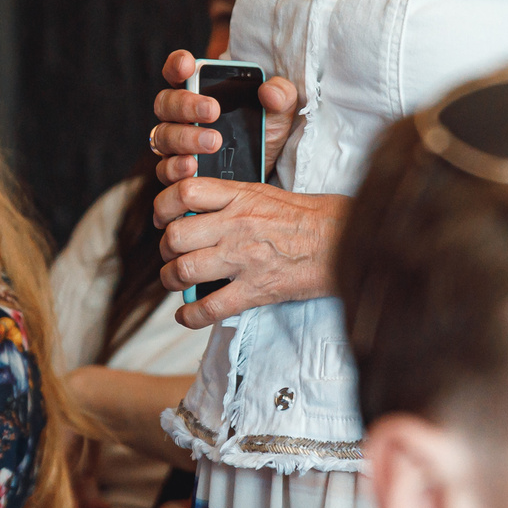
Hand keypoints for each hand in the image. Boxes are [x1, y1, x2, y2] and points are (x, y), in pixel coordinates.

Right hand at [149, 51, 301, 185]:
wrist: (266, 170)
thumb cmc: (263, 132)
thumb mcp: (277, 113)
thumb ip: (280, 96)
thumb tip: (270, 91)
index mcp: (197, 90)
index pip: (177, 71)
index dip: (178, 64)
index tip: (189, 65)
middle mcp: (179, 115)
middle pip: (166, 103)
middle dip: (187, 105)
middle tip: (212, 111)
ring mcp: (174, 143)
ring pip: (163, 135)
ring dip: (186, 137)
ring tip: (213, 142)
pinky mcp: (176, 170)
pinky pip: (165, 169)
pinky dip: (176, 167)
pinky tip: (192, 167)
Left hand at [153, 180, 349, 325]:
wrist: (343, 241)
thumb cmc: (309, 216)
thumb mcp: (265, 193)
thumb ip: (231, 199)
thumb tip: (200, 210)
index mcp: (239, 197)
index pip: (184, 191)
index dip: (163, 206)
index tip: (164, 218)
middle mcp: (235, 226)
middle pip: (176, 236)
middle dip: (166, 250)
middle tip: (172, 255)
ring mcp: (244, 259)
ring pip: (185, 270)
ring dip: (172, 280)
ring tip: (177, 282)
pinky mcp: (256, 290)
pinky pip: (211, 308)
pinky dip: (191, 316)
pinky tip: (187, 316)